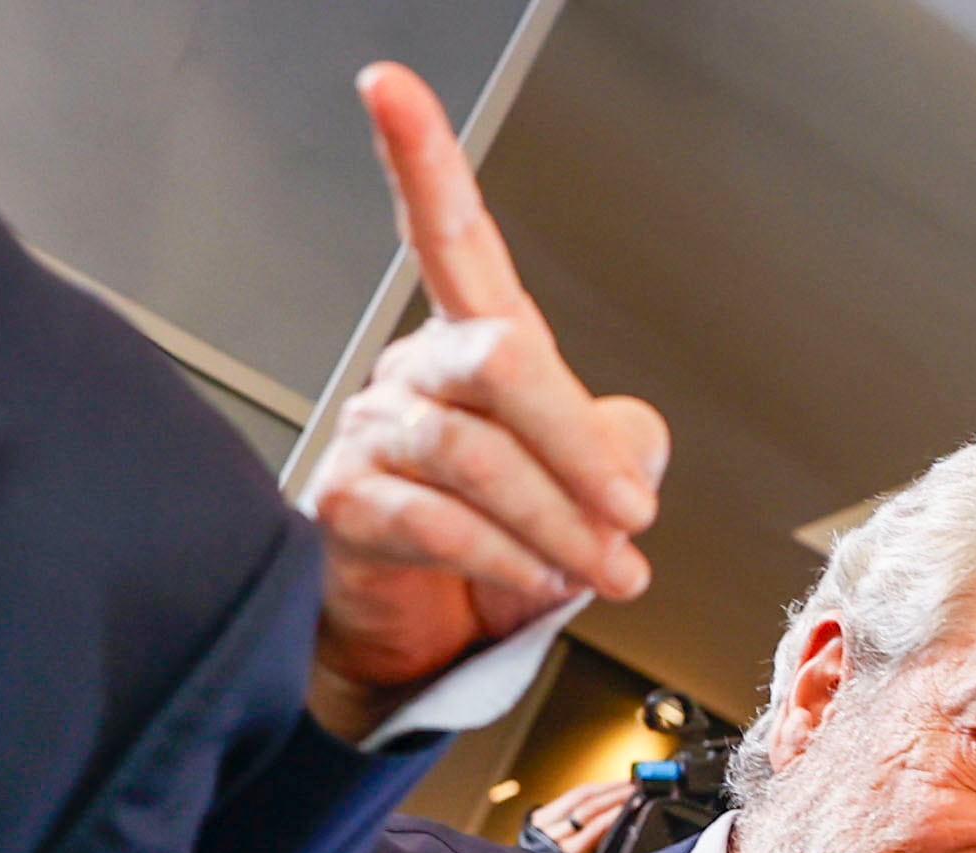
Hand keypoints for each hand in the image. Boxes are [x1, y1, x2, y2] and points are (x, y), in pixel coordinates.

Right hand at [305, 63, 669, 740]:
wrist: (433, 643)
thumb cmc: (503, 548)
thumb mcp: (590, 487)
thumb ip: (620, 446)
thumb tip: (622, 459)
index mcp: (473, 343)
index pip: (449, 233)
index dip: (419, 156)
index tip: (387, 86)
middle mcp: (414, 375)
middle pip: (497, 362)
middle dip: (577, 447)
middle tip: (629, 515)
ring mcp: (372, 437)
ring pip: (476, 458)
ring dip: (559, 527)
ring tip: (601, 571)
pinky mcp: (346, 508)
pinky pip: (436, 523)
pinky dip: (505, 559)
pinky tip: (536, 584)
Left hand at [525, 780, 633, 852]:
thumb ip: (603, 846)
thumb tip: (625, 822)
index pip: (595, 825)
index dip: (615, 812)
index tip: (634, 803)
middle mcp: (551, 835)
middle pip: (588, 806)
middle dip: (614, 794)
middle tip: (635, 790)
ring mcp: (543, 821)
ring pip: (580, 795)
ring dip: (606, 787)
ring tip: (626, 785)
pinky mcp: (541, 813)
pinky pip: (571, 795)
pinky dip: (593, 790)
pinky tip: (608, 788)